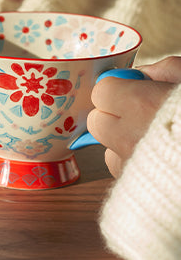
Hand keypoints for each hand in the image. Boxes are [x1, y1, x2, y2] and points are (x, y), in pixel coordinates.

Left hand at [87, 56, 180, 177]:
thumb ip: (165, 71)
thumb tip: (142, 74)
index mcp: (142, 106)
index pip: (101, 91)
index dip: (117, 89)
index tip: (132, 90)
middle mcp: (130, 138)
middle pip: (97, 121)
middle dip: (113, 114)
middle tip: (141, 113)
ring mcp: (132, 167)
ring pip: (107, 148)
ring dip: (122, 141)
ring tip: (154, 140)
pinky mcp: (137, 190)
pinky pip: (122, 169)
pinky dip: (132, 162)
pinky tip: (157, 158)